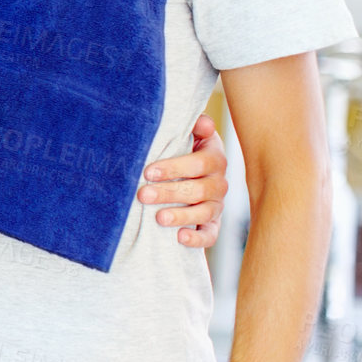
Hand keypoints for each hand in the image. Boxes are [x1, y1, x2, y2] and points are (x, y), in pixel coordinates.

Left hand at [139, 112, 227, 248]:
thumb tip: (202, 122)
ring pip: (204, 213)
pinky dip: (198, 239)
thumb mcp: (192, 134)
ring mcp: (217, 206)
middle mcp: (219, 183)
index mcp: (215, 159)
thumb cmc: (185, 149)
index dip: (174, 168)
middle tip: (143, 195)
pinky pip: (210, 235)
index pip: (198, 164)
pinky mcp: (212, 225)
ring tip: (159, 218)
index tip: (148, 172)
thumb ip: (196, 127)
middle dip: (168, 193)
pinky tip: (180, 238)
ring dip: (181, 216)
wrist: (194, 171)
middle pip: (197, 190)